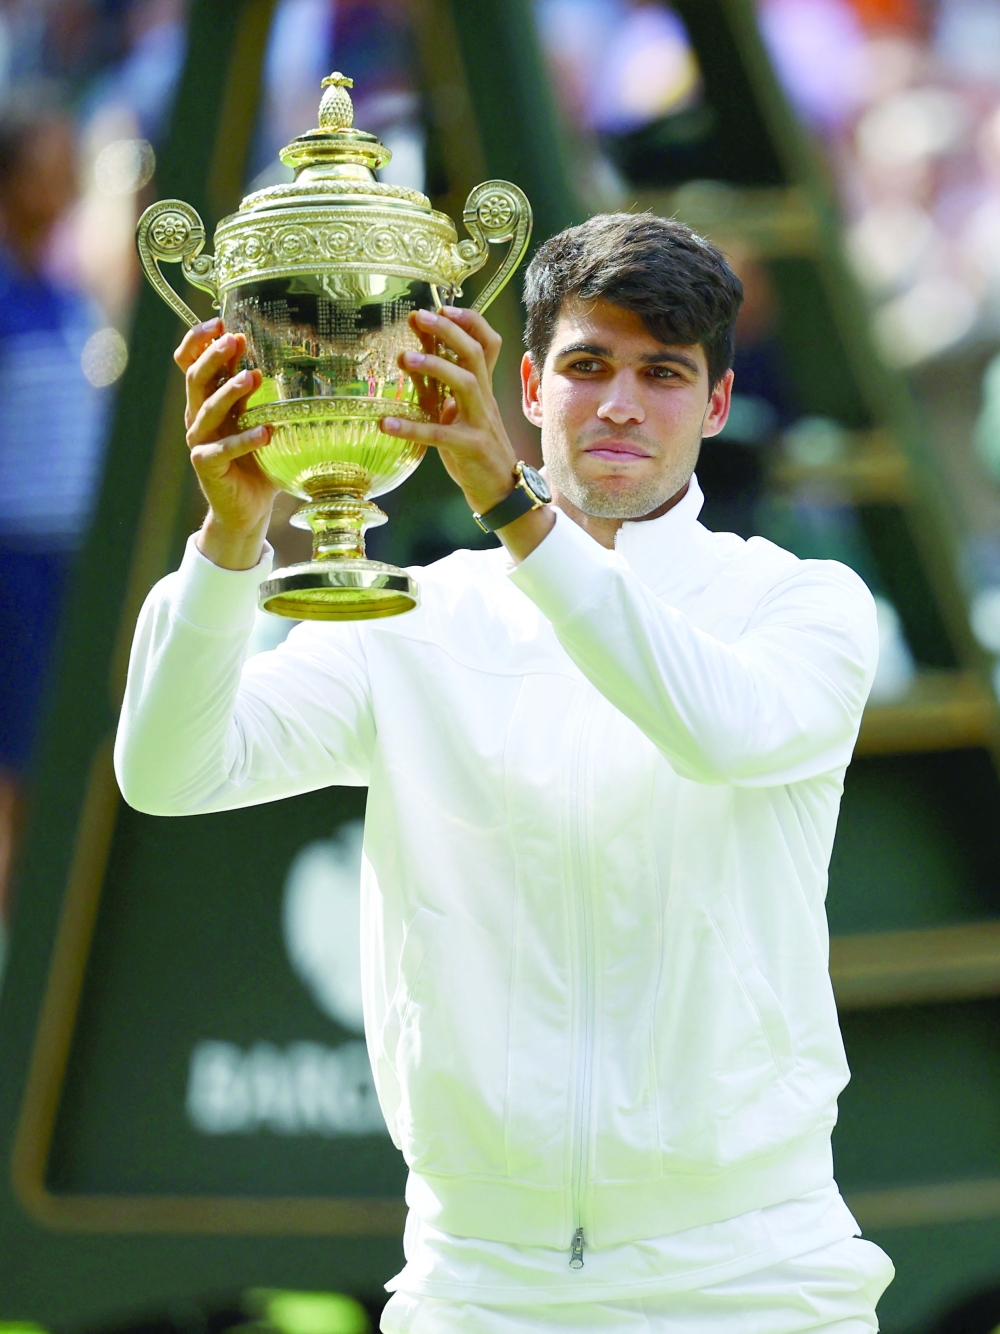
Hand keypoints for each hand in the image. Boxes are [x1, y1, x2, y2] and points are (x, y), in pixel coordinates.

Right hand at [175, 318, 275, 569]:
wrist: (248, 508)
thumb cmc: (258, 460)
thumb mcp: (260, 420)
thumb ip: (261, 395)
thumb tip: (284, 357)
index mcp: (208, 401)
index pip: (190, 362)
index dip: (198, 341)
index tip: (220, 322)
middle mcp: (198, 417)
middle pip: (195, 379)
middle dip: (214, 357)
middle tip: (236, 340)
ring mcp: (200, 442)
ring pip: (206, 410)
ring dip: (230, 392)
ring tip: (254, 377)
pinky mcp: (207, 466)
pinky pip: (223, 450)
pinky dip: (245, 440)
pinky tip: (267, 432)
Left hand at [380, 306, 522, 515]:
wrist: (501, 491)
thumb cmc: (475, 450)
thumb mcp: (458, 414)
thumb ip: (440, 389)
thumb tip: (413, 359)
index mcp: (482, 389)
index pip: (487, 344)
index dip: (470, 321)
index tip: (443, 307)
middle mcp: (484, 400)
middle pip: (474, 354)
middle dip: (448, 331)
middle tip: (419, 316)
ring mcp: (479, 422)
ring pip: (465, 384)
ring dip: (435, 367)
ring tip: (405, 358)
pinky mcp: (469, 448)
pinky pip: (439, 435)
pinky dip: (412, 428)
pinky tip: (386, 424)